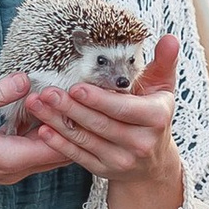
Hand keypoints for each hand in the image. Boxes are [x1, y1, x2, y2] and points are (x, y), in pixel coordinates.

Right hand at [0, 77, 68, 208]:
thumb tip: (26, 78)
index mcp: (9, 159)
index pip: (56, 146)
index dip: (65, 120)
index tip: (62, 93)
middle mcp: (15, 170)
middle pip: (59, 152)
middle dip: (66, 123)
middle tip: (64, 92)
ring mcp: (10, 170)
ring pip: (48, 152)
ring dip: (54, 126)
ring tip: (53, 96)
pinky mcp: (4, 164)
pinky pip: (32, 150)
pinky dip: (40, 131)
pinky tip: (36, 108)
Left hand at [30, 32, 183, 191]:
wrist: (153, 161)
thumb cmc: (154, 114)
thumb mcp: (163, 88)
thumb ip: (164, 62)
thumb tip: (170, 38)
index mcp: (156, 118)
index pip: (123, 108)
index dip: (99, 99)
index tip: (76, 87)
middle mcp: (141, 143)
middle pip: (100, 124)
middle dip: (71, 108)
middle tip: (47, 92)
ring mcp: (122, 160)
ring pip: (85, 140)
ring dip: (58, 123)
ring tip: (38, 105)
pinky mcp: (105, 171)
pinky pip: (78, 156)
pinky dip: (59, 144)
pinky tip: (43, 130)